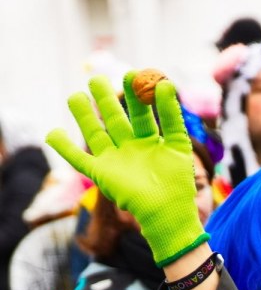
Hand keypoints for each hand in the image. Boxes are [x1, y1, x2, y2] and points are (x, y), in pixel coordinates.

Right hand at [46, 74, 207, 267]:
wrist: (168, 213)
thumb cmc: (177, 183)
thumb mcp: (179, 144)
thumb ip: (172, 115)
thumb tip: (164, 83)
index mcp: (149, 141)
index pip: (140, 112)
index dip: (135, 95)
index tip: (133, 76)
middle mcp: (129, 148)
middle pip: (113, 118)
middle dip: (105, 99)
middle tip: (96, 80)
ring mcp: (114, 161)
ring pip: (94, 132)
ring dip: (83, 115)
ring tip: (76, 97)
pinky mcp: (102, 175)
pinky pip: (78, 159)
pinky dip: (64, 147)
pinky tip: (52, 133)